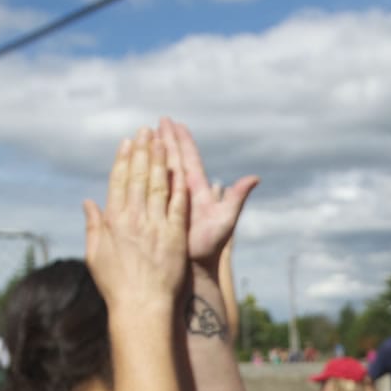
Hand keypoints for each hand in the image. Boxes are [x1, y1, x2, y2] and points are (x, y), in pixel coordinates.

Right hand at [83, 127, 188, 323]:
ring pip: (158, 185)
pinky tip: (181, 169)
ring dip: (160, 160)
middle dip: (142, 152)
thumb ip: (93, 226)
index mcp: (113, 222)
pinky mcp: (175, 236)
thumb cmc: (116, 286)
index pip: (119, 182)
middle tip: (146, 131)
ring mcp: (155, 226)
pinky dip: (179, 186)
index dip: (123, 160)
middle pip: (139, 177)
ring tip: (162, 140)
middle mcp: (134, 219)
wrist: (141, 307)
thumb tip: (88, 203)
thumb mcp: (96, 255)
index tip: (126, 143)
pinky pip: (178, 205)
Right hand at [158, 117, 258, 267]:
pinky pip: (149, 191)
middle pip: (172, 160)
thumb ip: (237, 197)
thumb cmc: (211, 246)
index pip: (187, 158)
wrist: (195, 269)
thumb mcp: (226, 220)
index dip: (181, 140)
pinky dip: (143, 177)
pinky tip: (135, 166)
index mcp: (196, 189)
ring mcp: (169, 202)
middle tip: (158, 121)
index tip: (174, 123)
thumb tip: (255, 178)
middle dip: (165, 139)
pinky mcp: (158, 212)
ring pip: (159, 172)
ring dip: (153, 153)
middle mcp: (183, 192)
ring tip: (146, 136)